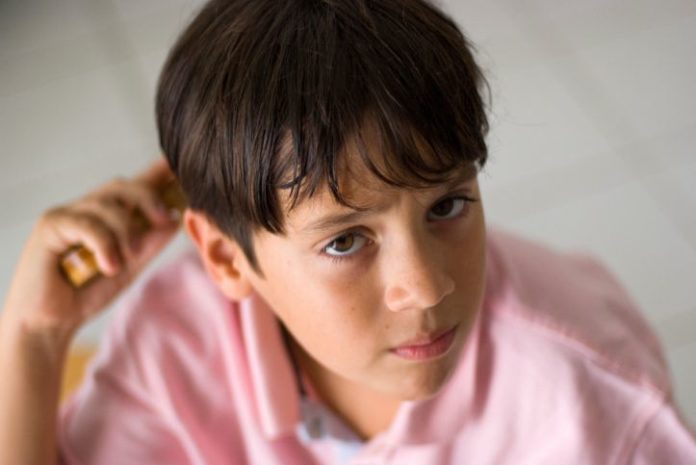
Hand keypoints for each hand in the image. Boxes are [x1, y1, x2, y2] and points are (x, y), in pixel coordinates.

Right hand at [1, 157, 180, 340]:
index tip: (180, 164)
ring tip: (128, 259)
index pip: (134, 186)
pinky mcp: (49, 225)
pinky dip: (104, 244)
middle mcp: (86, 209)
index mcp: (107, 217)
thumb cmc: (86, 294)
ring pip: (107, 205)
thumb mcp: (129, 267)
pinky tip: (108, 266)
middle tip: (165, 220)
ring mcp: (66, 214)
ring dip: (126, 231)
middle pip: (123, 186)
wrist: (50, 324)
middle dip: (149, 199)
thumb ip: (149, 244)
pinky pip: (86, 224)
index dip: (157, 172)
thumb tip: (174, 220)